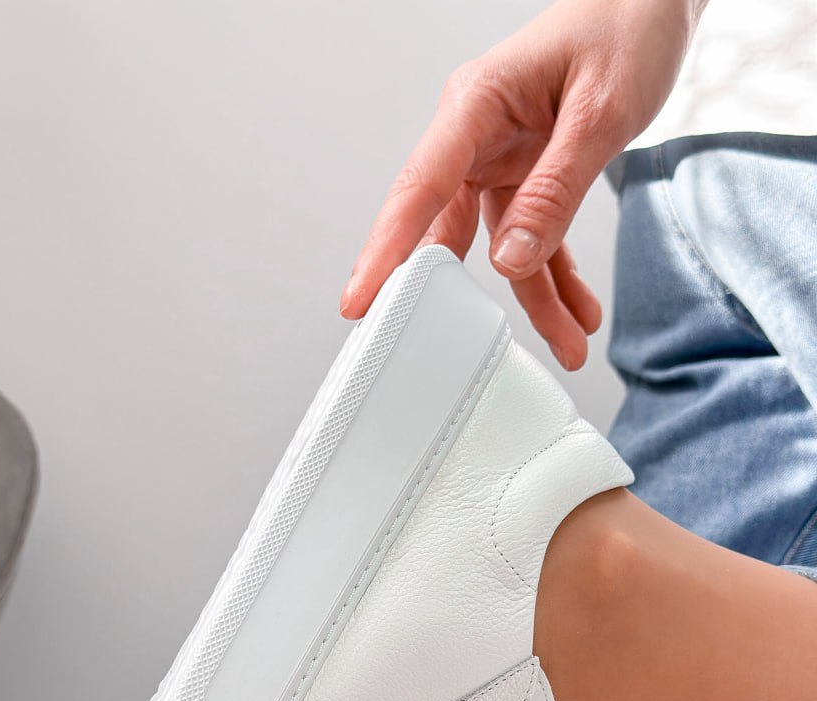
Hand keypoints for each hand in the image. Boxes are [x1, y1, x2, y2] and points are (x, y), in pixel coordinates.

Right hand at [339, 0, 703, 368]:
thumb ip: (555, 188)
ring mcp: (499, 162)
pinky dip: (558, 278)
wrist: (655, 3)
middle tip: (426, 351)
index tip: (361, 301)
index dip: (386, 250)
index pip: (419, 187)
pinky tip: (579, 312)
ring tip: (568, 346)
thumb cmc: (625, 27)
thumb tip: (509, 260)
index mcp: (476, 105)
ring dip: (534, 300)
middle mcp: (475, 138)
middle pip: (440, 230)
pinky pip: (533, 239)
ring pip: (497, 249)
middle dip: (447, 297)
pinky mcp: (527, 179)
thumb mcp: (599, 111)